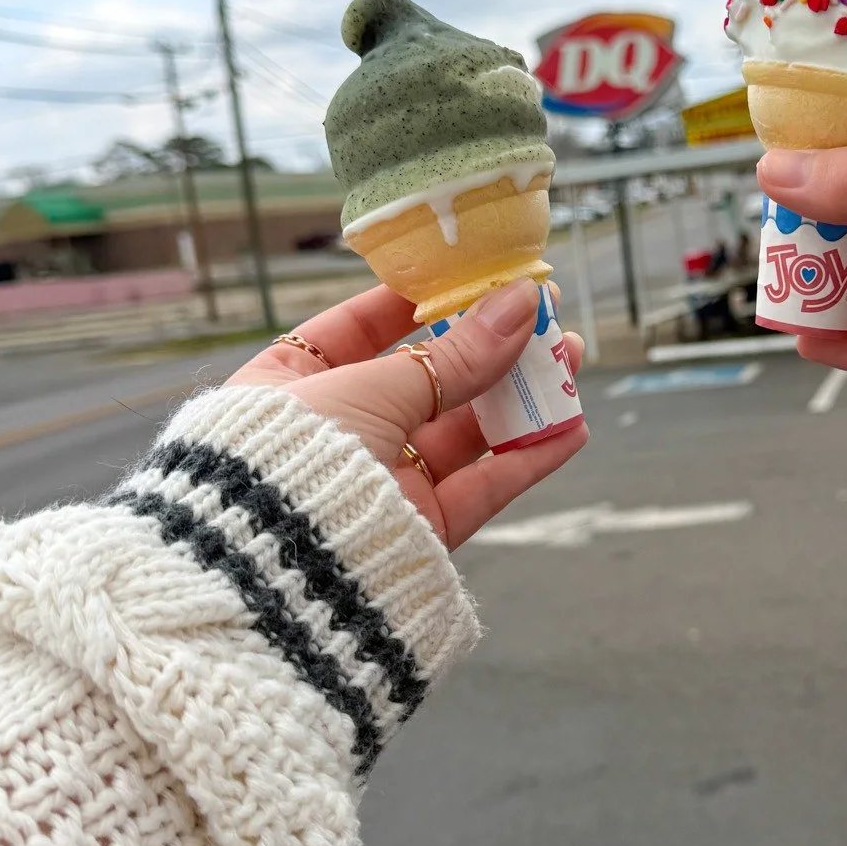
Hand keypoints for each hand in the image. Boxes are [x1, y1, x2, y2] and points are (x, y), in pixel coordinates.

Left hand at [228, 277, 587, 548]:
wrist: (277, 568)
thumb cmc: (294, 454)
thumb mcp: (372, 389)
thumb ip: (454, 356)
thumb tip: (520, 305)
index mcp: (290, 385)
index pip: (358, 329)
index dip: (416, 301)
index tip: (471, 277)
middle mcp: (334, 433)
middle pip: (425, 381)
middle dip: (486, 348)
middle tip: (541, 316)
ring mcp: (376, 484)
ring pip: (459, 433)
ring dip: (518, 398)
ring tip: (569, 360)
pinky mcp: (413, 531)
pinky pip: (478, 489)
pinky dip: (525, 460)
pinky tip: (569, 430)